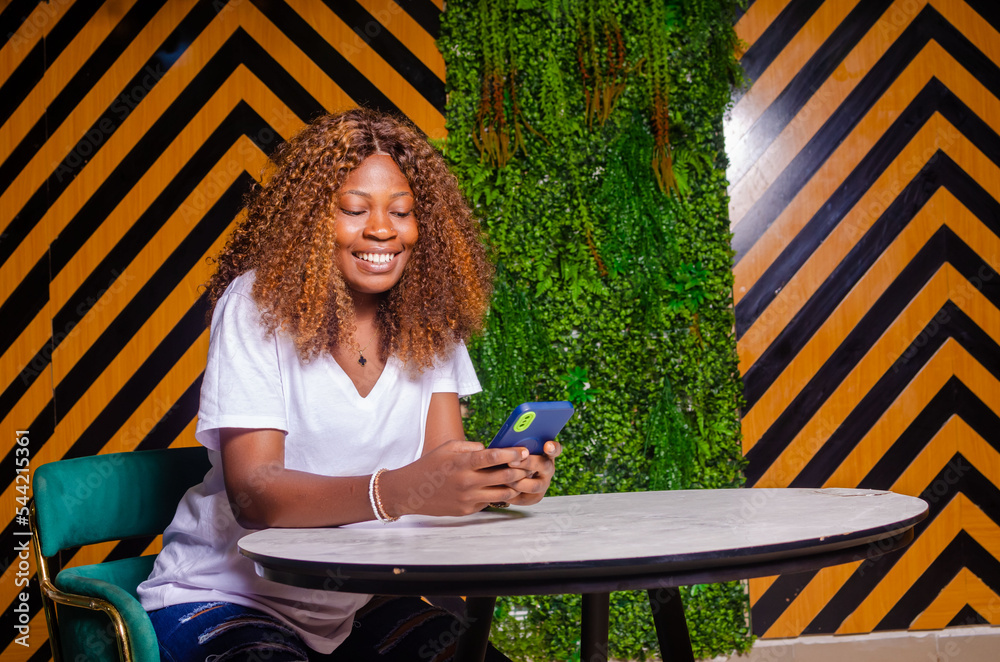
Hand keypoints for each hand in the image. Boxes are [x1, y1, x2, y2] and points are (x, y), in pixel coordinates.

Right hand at [380, 440, 532, 516]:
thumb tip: (491, 449)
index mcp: (462, 463)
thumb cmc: (430, 465)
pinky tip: (502, 489)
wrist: (410, 492)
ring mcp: (468, 498)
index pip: (493, 457)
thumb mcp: (448, 448)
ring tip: (521, 479)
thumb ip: (471, 447)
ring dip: (514, 486)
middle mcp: (467, 481)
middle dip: (520, 470)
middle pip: (504, 476)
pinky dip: (497, 495)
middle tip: (530, 465)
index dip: (512, 453)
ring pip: (502, 493)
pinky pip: (489, 502)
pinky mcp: (467, 510)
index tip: (524, 451)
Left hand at [505, 440, 561, 505]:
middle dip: (526, 463)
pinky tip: (501, 490)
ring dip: (516, 482)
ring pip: (534, 486)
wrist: (506, 476)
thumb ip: (517, 447)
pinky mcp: (535, 497)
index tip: (547, 445)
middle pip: (543, 465)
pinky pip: (524, 498)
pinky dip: (511, 495)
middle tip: (510, 462)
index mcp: (546, 453)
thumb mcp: (516, 450)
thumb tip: (508, 445)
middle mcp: (548, 469)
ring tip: (502, 479)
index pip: (555, 449)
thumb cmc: (512, 459)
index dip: (553, 448)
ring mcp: (544, 484)